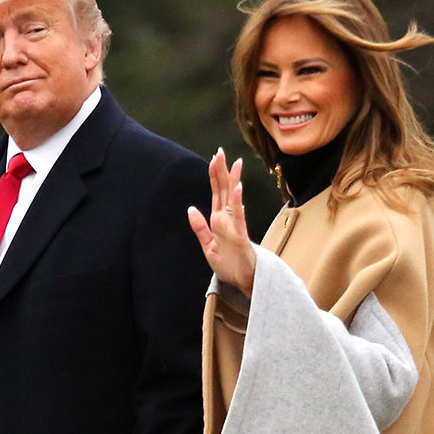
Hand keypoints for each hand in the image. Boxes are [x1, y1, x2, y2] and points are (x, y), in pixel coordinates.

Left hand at [187, 148, 255, 296]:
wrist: (244, 282)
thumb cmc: (229, 265)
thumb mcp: (208, 246)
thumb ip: (200, 228)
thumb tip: (190, 209)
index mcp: (218, 220)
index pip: (216, 193)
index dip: (215, 175)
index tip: (214, 158)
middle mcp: (227, 219)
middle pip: (225, 191)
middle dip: (222, 171)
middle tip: (220, 152)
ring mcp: (235, 226)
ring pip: (233, 199)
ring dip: (233, 181)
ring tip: (233, 164)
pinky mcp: (241, 236)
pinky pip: (239, 216)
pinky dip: (238, 202)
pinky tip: (237, 189)